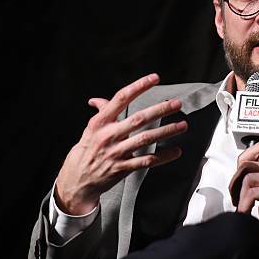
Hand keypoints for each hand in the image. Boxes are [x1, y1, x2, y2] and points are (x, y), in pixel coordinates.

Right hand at [55, 73, 187, 214]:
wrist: (76, 180)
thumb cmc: (86, 151)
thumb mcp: (90, 130)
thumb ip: (100, 114)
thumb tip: (98, 100)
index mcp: (100, 122)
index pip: (121, 98)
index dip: (139, 86)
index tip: (154, 78)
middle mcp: (108, 135)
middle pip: (138, 119)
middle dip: (160, 110)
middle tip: (177, 104)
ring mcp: (116, 152)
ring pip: (145, 139)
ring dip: (166, 132)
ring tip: (182, 125)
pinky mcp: (123, 168)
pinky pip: (146, 161)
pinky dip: (163, 157)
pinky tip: (176, 151)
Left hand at [229, 143, 258, 258]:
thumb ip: (253, 179)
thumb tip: (236, 171)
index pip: (257, 149)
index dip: (243, 162)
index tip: (239, 181)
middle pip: (247, 163)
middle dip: (235, 181)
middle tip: (236, 198)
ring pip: (248, 177)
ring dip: (239, 195)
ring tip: (242, 207)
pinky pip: (252, 192)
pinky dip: (245, 205)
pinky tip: (246, 213)